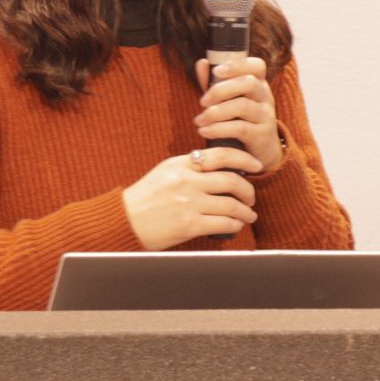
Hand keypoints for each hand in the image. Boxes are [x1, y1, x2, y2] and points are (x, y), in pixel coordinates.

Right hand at [121, 148, 259, 250]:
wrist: (124, 221)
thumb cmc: (144, 199)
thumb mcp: (164, 173)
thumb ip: (188, 168)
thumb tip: (217, 168)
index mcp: (180, 164)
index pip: (220, 155)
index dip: (243, 159)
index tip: (255, 165)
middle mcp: (186, 181)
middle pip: (232, 180)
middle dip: (248, 190)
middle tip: (251, 197)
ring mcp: (188, 203)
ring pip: (232, 204)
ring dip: (246, 211)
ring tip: (249, 215)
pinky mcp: (189, 224)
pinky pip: (224, 222)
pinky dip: (235, 224)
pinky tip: (237, 225)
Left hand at [196, 57, 281, 172]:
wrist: (261, 152)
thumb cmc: (241, 120)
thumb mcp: (228, 100)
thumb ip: (214, 82)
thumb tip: (202, 63)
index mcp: (258, 84)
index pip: (256, 65)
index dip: (237, 64)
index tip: (216, 71)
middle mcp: (265, 97)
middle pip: (248, 83)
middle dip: (220, 90)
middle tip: (202, 101)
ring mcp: (266, 116)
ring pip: (242, 106)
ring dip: (216, 113)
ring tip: (199, 120)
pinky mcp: (262, 135)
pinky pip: (241, 128)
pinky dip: (219, 129)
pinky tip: (204, 131)